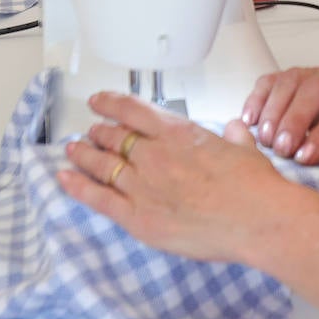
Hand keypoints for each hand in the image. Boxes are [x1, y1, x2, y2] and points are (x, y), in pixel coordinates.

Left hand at [59, 91, 280, 264]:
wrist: (254, 217)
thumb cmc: (252, 186)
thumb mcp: (245, 148)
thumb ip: (234, 136)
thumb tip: (234, 129)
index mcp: (178, 133)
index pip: (133, 110)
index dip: (111, 103)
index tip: (99, 101)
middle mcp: (154, 154)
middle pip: (114, 137)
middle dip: (99, 132)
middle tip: (91, 132)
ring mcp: (142, 186)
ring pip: (102, 164)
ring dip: (84, 154)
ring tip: (73, 150)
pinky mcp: (137, 217)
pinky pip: (98, 197)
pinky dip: (77, 186)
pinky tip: (63, 178)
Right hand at [242, 66, 318, 197]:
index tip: (305, 158)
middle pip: (314, 89)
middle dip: (295, 119)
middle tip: (282, 150)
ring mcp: (310, 74)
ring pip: (289, 82)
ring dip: (273, 110)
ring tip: (264, 140)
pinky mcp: (288, 76)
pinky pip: (269, 81)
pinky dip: (256, 99)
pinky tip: (250, 122)